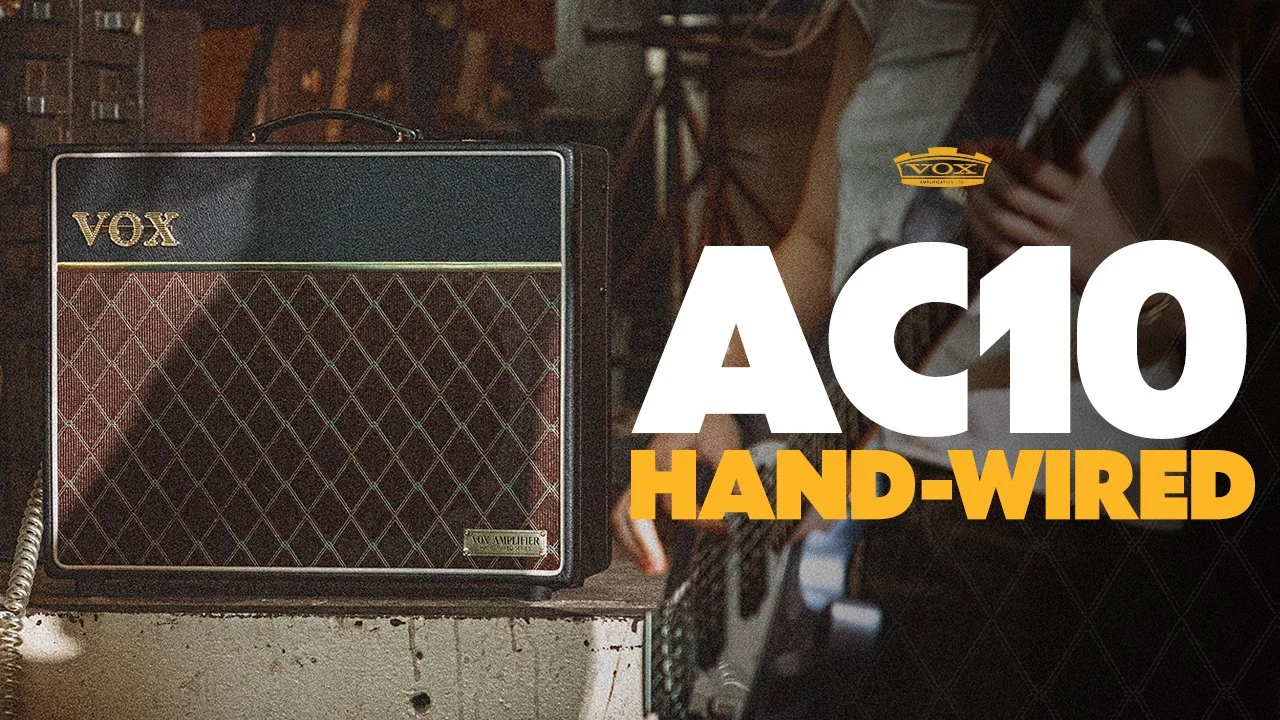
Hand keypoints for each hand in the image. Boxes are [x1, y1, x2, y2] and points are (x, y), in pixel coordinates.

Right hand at [611, 414, 741, 574]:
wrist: (697, 405)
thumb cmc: (709, 422)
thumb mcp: (725, 445)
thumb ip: (736, 477)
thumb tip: (752, 508)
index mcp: (666, 457)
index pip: (675, 500)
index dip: (699, 519)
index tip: (723, 529)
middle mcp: (647, 467)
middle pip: (631, 509)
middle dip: (643, 540)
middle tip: (659, 567)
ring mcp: (642, 475)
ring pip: (623, 512)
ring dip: (634, 541)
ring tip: (652, 567)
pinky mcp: (644, 483)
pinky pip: (628, 510)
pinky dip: (635, 534)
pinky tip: (651, 553)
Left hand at [964, 139, 1137, 287]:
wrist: (1117, 268)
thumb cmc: (1100, 222)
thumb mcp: (1095, 189)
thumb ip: (1072, 163)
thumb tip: (1048, 130)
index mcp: (1079, 195)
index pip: (1039, 171)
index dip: (1011, 155)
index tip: (989, 141)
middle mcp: (1064, 219)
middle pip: (1013, 194)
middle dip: (984, 170)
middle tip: (966, 151)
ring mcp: (1048, 245)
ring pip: (1002, 222)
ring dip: (977, 199)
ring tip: (963, 179)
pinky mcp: (1036, 266)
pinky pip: (1000, 247)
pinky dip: (981, 227)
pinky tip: (969, 209)